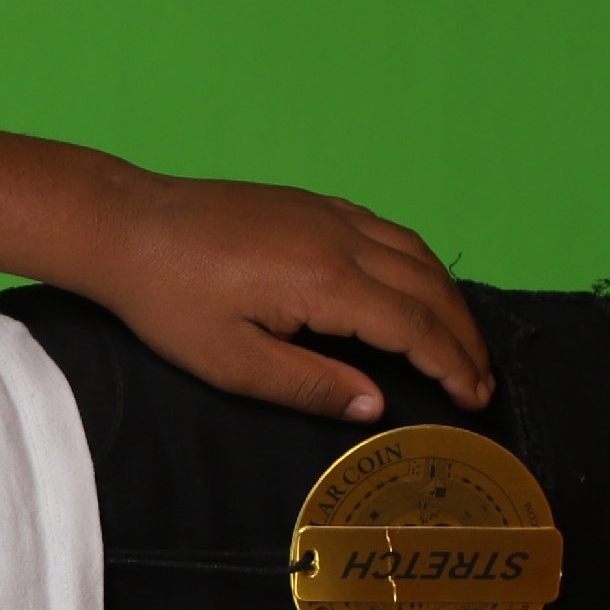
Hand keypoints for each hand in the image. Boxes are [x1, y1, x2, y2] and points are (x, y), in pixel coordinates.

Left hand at [82, 176, 490, 421]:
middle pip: (429, 288)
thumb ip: (310, 384)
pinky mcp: (312, 204)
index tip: (474, 398)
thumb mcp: (233, 362)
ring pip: (415, 253)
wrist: (128, 227)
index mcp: (327, 281)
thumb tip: (375, 404)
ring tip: (461, 340)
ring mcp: (328, 215)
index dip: (452, 365)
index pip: (414, 328)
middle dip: (464, 337)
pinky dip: (417, 263)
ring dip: (447, 298)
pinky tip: (415, 287)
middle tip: (481, 380)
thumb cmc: (169, 300)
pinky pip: (387, 232)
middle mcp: (341, 239)